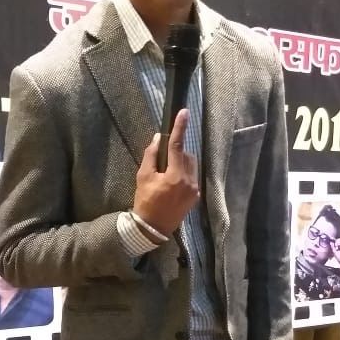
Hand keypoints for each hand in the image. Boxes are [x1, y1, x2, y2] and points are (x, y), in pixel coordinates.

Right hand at [133, 109, 198, 235]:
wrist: (152, 227)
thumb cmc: (145, 201)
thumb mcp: (143, 177)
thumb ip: (151, 156)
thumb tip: (158, 139)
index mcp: (175, 176)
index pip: (177, 146)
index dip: (180, 128)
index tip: (184, 112)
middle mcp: (189, 181)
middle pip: (186, 155)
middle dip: (176, 153)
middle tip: (162, 162)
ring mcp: (194, 190)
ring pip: (191, 165)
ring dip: (181, 163)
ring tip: (167, 174)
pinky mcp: (196, 196)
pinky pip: (192, 177)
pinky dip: (184, 174)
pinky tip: (173, 183)